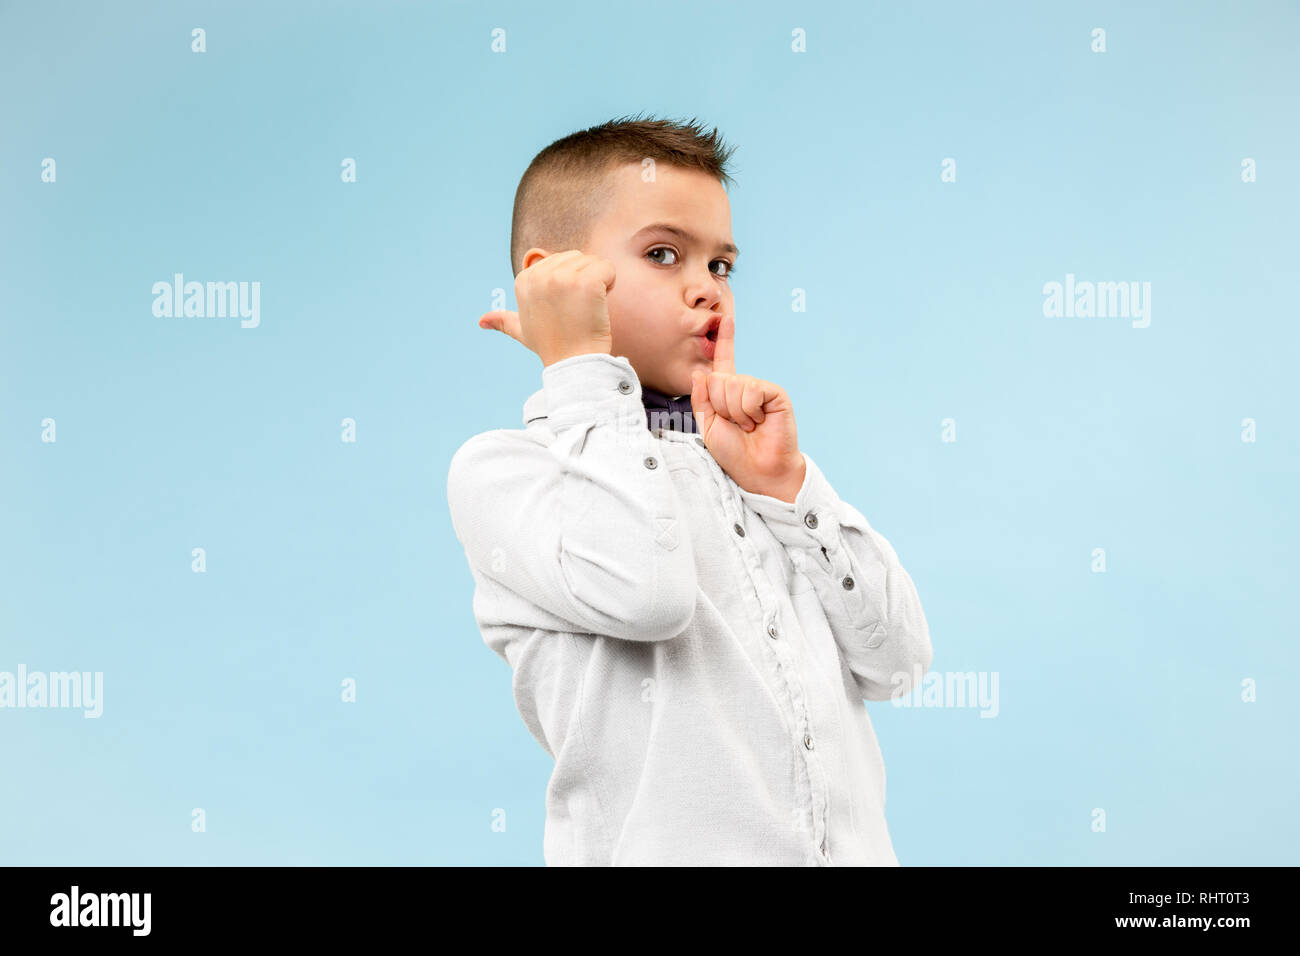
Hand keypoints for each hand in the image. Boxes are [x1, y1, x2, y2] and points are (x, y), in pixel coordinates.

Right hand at [479, 250, 614, 365]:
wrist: (574, 363)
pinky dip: (610, 285)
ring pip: (594, 262)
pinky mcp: (585, 282)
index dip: (569, 283)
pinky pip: (608, 268)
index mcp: (524, 279)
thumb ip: (504, 321)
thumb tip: (482, 321)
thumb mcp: (523, 332)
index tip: (564, 309)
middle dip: (585, 280)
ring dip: (599, 283)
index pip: (561, 260)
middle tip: (578, 310)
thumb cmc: (553, 347)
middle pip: (578, 257)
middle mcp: (539, 275)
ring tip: (587, 309)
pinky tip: (598, 306)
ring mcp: (562, 277)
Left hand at [690, 313, 805, 502]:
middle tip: (736, 426)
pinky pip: (750, 390)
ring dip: (735, 412)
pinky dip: (748, 410)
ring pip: (732, 385)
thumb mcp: (708, 426)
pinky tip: (758, 422)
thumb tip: (700, 372)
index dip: (725, 340)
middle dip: (720, 406)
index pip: (723, 362)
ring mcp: (760, 389)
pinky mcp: (774, 393)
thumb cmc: (735, 453)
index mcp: (727, 394)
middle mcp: (744, 387)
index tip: (726, 318)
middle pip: (718, 379)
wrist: (758, 471)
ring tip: (748, 426)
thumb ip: (701, 399)